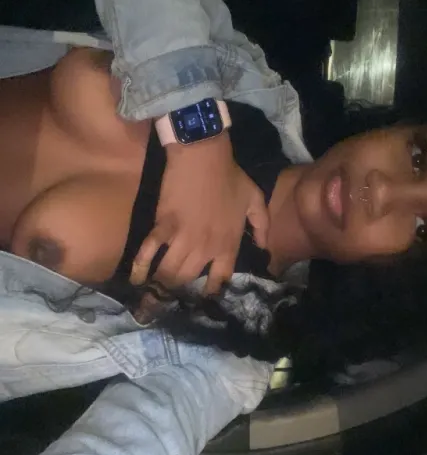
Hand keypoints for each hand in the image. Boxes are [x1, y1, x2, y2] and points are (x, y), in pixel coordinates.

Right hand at [130, 131, 268, 293]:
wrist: (203, 156)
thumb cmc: (230, 175)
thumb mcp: (255, 199)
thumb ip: (262, 225)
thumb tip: (263, 247)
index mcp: (228, 243)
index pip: (221, 279)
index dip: (211, 292)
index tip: (202, 299)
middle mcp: (206, 248)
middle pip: (189, 280)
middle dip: (179, 293)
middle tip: (170, 298)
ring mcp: (183, 238)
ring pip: (170, 272)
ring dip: (161, 285)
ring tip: (152, 294)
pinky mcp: (164, 226)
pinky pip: (150, 252)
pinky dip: (141, 267)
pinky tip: (136, 278)